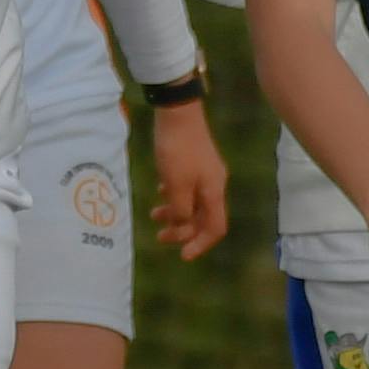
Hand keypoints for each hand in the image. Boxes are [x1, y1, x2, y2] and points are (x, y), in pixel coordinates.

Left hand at [150, 99, 229, 260]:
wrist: (178, 113)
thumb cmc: (177, 152)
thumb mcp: (176, 186)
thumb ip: (181, 210)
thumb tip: (182, 224)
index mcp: (214, 192)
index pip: (215, 228)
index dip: (201, 244)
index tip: (183, 255)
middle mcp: (214, 185)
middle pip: (202, 218)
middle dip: (182, 230)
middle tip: (160, 236)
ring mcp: (205, 172)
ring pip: (192, 202)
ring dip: (175, 213)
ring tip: (153, 214)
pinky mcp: (195, 162)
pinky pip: (187, 188)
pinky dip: (174, 196)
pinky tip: (160, 192)